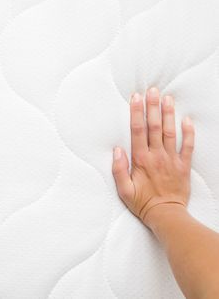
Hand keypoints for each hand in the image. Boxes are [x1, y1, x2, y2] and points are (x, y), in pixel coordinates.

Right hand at [112, 87, 194, 228]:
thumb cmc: (143, 203)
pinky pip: (188, 146)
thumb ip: (118, 170)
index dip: (137, 112)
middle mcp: (157, 156)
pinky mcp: (183, 165)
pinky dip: (189, 133)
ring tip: (168, 98)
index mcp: (141, 160)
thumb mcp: (124, 190)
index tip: (136, 98)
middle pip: (155, 126)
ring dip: (169, 114)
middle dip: (153, 107)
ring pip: (171, 132)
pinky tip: (187, 120)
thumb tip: (117, 150)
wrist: (166, 215)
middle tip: (153, 90)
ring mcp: (172, 159)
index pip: (138, 130)